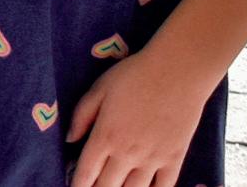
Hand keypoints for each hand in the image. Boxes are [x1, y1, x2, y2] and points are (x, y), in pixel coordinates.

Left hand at [66, 46, 213, 186]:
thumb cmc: (134, 75)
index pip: (86, 172)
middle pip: (107, 186)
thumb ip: (81, 115)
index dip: (78, 185)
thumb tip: (70, 139)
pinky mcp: (174, 160)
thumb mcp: (99, 88)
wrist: (177, 72)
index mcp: (105, 135)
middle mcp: (127, 153)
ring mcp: (152, 159)